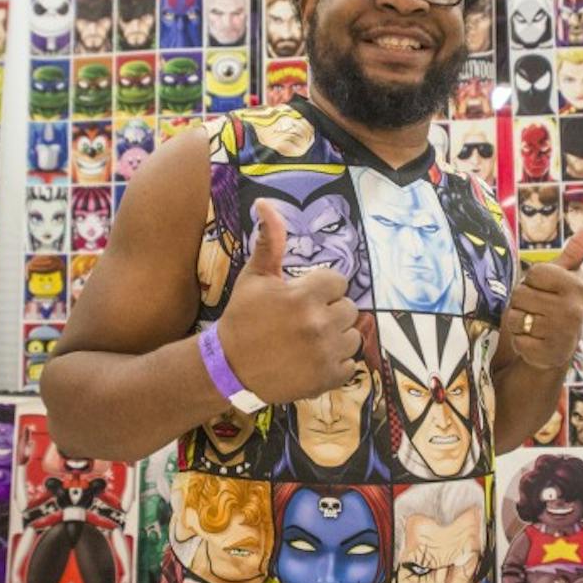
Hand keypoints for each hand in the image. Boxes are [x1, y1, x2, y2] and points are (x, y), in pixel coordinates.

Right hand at [214, 201, 361, 404]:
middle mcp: (319, 324)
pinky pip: (350, 364)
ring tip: (310, 340)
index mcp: (304, 296)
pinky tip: (313, 359)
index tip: (303, 297)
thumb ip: (270, 242)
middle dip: (330, 311)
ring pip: (353, 336)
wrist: (230, 367)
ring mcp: (325, 353)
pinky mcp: (327, 378)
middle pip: (349, 308)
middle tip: (305, 320)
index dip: (321, 288)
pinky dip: (336, 363)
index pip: (338, 281)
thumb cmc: (242, 318)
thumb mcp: (254, 277)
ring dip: (337, 337)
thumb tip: (265, 204)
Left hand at [505, 222, 582, 369]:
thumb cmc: (556, 303)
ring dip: (518, 322)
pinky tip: (535, 343)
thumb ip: (578, 248)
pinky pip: (517, 340)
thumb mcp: (565, 274)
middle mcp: (573, 308)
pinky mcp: (548, 354)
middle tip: (538, 311)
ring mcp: (561, 333)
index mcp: (575, 284)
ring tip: (535, 326)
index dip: (532, 281)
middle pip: (520, 294)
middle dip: (522, 303)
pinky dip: (520, 342)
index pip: (534, 272)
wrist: (557, 347)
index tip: (545, 290)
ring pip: (515, 317)